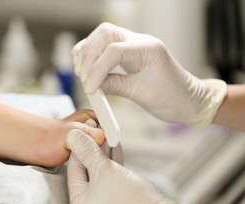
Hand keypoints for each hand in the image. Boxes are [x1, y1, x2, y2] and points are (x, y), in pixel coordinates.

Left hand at [66, 129, 219, 203]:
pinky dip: (113, 166)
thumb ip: (86, 152)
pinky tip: (115, 148)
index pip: (73, 170)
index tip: (84, 130)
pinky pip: (109, 181)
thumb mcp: (105, 170)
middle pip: (86, 172)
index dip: (79, 147)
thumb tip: (72, 136)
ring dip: (104, 154)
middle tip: (96, 129)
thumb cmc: (134, 202)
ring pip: (99, 175)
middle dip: (93, 149)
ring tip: (107, 134)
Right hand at [73, 22, 226, 127]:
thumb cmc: (173, 98)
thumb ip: (115, 86)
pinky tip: (85, 64)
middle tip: (84, 77)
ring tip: (83, 72)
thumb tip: (92, 85)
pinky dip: (93, 53)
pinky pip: (106, 45)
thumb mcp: (142, 95)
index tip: (89, 88)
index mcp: (148, 49)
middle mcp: (140, 41)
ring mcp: (134, 44)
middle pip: (105, 34)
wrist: (190, 100)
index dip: (97, 69)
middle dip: (89, 55)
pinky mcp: (129, 53)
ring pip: (103, 36)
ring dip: (88, 52)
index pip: (113, 51)